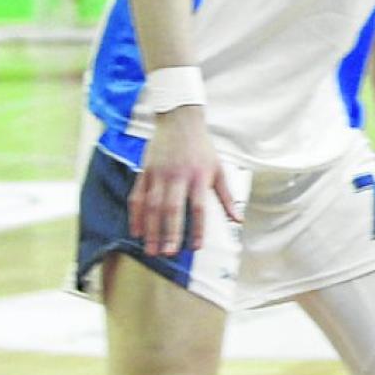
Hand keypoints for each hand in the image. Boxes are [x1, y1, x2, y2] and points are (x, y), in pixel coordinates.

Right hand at [131, 104, 239, 255]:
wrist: (179, 121)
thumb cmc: (202, 149)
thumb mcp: (219, 169)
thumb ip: (227, 196)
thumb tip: (238, 220)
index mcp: (198, 177)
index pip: (198, 208)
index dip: (197, 228)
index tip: (196, 248)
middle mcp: (176, 176)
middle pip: (171, 209)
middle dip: (169, 233)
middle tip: (168, 254)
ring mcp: (158, 174)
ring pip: (151, 206)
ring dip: (150, 229)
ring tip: (151, 250)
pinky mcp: (144, 172)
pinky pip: (137, 196)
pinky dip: (135, 215)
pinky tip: (135, 231)